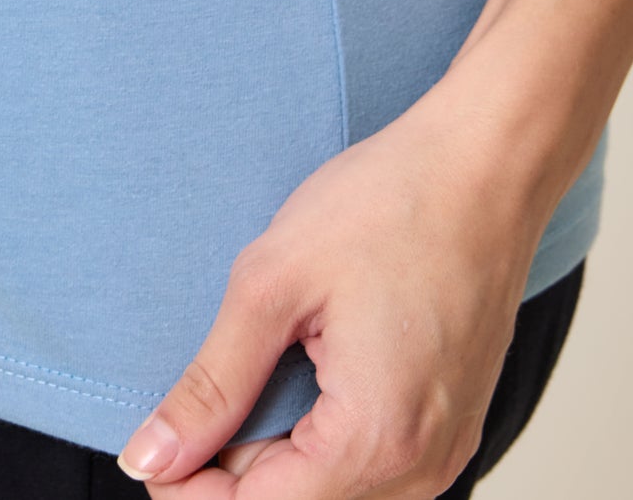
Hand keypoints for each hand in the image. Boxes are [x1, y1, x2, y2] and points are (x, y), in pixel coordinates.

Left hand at [115, 74, 556, 497]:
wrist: (483, 166)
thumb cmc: (387, 206)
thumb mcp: (271, 285)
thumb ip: (212, 385)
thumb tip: (151, 458)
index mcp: (376, 440)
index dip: (188, 487)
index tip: (149, 445)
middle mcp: (423, 468)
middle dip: (229, 470)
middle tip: (187, 404)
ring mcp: (445, 450)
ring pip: (332, 491)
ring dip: (273, 457)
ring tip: (245, 377)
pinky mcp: (451, 425)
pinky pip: (371, 465)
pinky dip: (318, 438)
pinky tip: (295, 378)